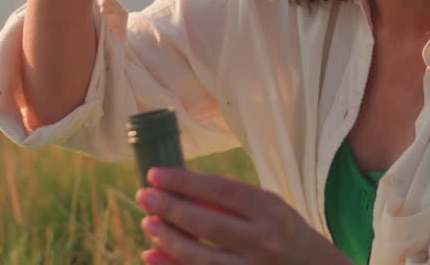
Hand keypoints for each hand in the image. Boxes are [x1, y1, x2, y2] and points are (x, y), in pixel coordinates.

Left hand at [135, 167, 350, 264]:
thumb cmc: (285, 232)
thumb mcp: (269, 207)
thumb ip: (232, 200)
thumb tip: (182, 190)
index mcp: (269, 211)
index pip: (221, 191)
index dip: (185, 181)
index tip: (156, 174)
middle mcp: (263, 241)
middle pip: (207, 223)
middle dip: (170, 208)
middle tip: (143, 196)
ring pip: (200, 258)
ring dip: (168, 240)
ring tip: (148, 223)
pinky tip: (152, 254)